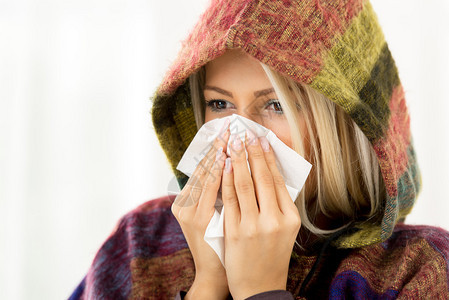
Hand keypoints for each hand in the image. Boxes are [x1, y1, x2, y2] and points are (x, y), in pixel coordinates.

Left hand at [171, 123, 229, 299]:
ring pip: (199, 173)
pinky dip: (207, 166)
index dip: (221, 155)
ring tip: (222, 135)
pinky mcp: (182, 207)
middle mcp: (185, 208)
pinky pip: (197, 182)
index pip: (211, 177)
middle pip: (202, 171)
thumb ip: (227, 199)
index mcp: (197, 214)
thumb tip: (229, 166)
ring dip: (211, 153)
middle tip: (227, 128)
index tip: (231, 137)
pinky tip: (217, 153)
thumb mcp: (228, 226)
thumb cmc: (224, 254)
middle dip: (215, 148)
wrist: (210, 274)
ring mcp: (182, 207)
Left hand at [222, 129, 300, 299]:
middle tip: (246, 134)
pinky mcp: (234, 232)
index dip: (269, 158)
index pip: (277, 180)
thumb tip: (270, 174)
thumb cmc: (272, 256)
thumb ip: (279, 205)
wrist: (260, 288)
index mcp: (290, 219)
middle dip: (252, 152)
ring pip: (244, 184)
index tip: (262, 140)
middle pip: (261, 178)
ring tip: (233, 143)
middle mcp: (274, 220)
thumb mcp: (285, 231)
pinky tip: (224, 166)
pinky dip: (226, 180)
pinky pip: (229, 199)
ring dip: (237, 160)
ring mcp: (253, 226)